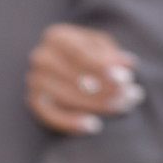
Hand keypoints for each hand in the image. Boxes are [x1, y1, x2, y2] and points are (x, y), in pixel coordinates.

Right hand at [26, 23, 144, 134]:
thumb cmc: (88, 53)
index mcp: (56, 37)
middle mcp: (41, 57)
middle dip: (104, 89)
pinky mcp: (34, 101)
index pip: (80, 53)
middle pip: (74, 76)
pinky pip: (51, 116)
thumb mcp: (101, 46)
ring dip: (96, 105)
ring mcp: (34, 81)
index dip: (102, 67)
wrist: (65, 65)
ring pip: (66, 97)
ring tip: (120, 107)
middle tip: (129, 97)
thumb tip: (126, 64)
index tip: (124, 79)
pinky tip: (94, 126)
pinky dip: (72, 123)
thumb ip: (113, 55)